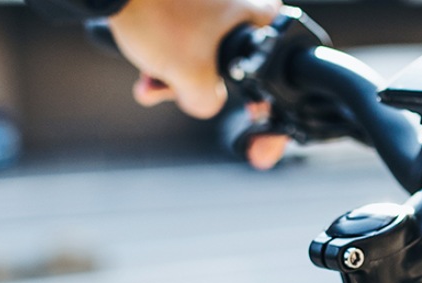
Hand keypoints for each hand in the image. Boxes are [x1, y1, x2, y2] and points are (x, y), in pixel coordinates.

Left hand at [111, 0, 289, 168]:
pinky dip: (165, 55)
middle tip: (177, 93)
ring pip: (201, 52)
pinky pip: (183, 36)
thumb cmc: (158, 15)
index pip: (277, 65)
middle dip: (197, 87)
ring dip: (173, 76)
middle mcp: (241, 0)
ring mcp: (211, 0)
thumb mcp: (191, 76)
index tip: (256, 132)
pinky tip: (144, 71)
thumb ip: (209, 103)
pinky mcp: (184, 0)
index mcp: (258, 12)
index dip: (266, 106)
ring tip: (150, 85)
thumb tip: (205, 104)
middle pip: (231, 64)